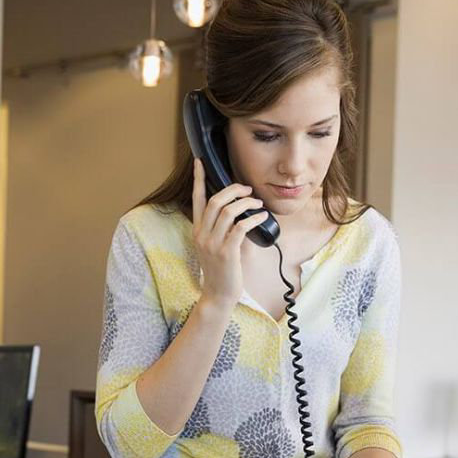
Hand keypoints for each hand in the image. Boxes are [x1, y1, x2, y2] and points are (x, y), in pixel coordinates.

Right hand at [191, 158, 268, 310]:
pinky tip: (262, 217)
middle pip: (215, 201)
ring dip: (246, 203)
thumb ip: (222, 228)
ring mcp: (213, 244)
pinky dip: (254, 218)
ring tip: (257, 204)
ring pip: (228, 211)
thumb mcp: (214, 246)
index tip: (199, 162)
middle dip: (233, 190)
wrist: (218, 295)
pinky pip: (240, 227)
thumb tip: (240, 212)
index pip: (196, 199)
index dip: (198, 179)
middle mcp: (202, 235)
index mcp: (198, 231)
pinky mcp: (226, 253)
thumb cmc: (221, 271)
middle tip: (247, 190)